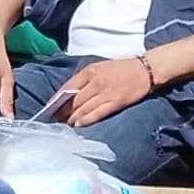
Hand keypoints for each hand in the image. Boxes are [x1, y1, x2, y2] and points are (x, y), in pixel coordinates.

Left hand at [45, 56, 159, 127]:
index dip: (56, 101)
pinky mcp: (116, 102)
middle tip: (55, 121)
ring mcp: (106, 92)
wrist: (144, 69)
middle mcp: (95, 82)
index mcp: (89, 71)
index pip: (67, 87)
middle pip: (73, 101)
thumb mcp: (99, 68)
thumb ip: (84, 80)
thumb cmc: (120, 69)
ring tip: (66, 124)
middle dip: (62, 112)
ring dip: (73, 119)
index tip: (49, 109)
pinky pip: (97, 114)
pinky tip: (79, 125)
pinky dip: (86, 120)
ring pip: (83, 109)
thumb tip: (68, 95)